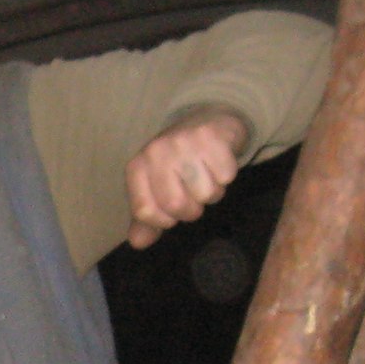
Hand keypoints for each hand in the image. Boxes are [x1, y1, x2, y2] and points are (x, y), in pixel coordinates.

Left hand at [125, 108, 251, 249]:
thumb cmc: (178, 162)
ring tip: (206, 174)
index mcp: (137, 167)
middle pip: (177, 206)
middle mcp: (156, 152)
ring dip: (212, 192)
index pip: (144, 211)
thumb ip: (147, 217)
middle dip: (192, 209)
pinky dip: (226, 175)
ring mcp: (182, 143)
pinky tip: (218, 163)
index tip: (171, 212)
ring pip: (205, 194)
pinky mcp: (210, 137)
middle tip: (193, 194)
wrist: (207, 120)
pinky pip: (225, 177)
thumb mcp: (156, 187)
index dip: (163, 220)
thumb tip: (137, 243)